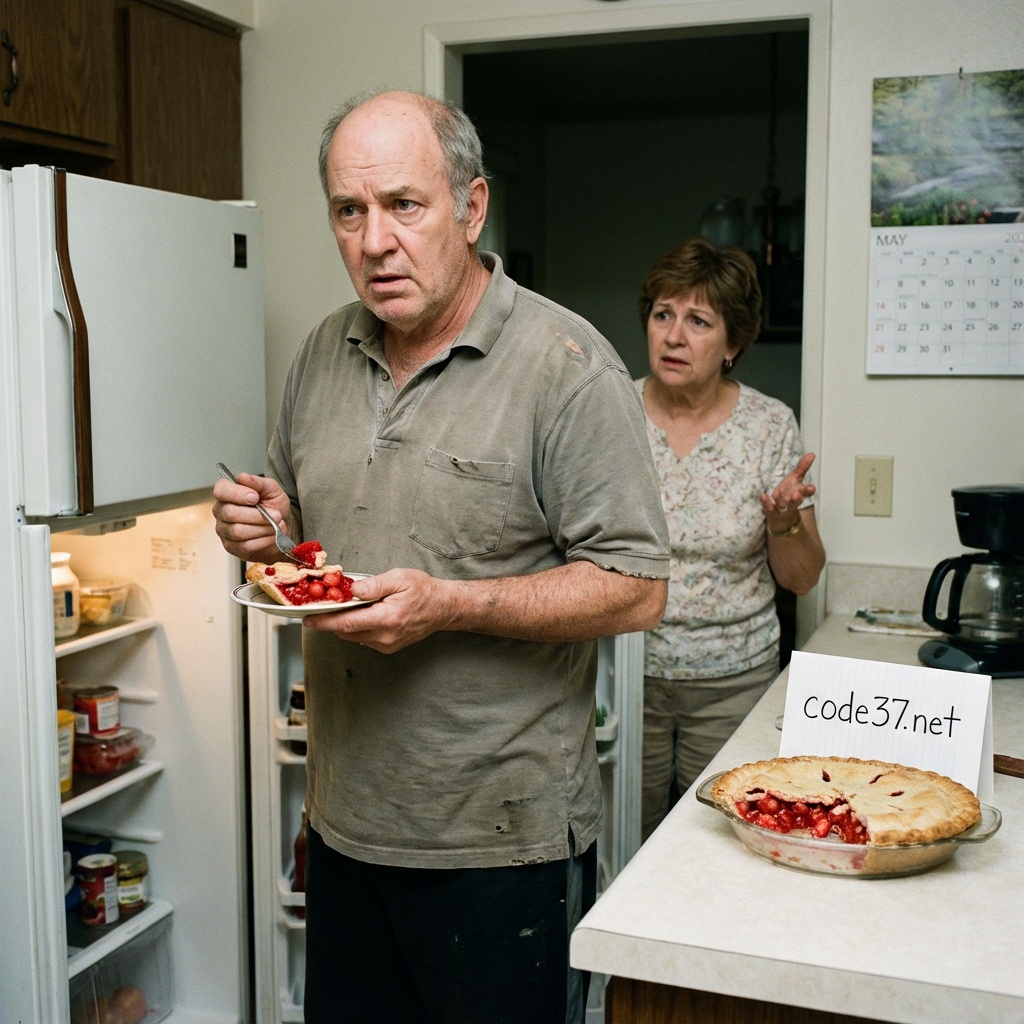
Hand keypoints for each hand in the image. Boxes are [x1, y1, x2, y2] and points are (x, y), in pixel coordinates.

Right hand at [212, 471, 293, 562]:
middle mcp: (220, 512)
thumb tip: (242, 477)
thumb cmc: (274, 506)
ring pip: (238, 531)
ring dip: (263, 528)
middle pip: (230, 513)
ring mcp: (224, 531)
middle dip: (258, 515)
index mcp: (227, 493)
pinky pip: (245, 546)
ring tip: (276, 525)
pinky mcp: (232, 547)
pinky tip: (272, 536)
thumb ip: (258, 482)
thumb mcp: (272, 490)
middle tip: (276, 514)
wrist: (283, 528)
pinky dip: (264, 541)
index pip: (220, 490)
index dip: (237, 494)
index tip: (255, 497)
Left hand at [302, 568, 453, 653]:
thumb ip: (374, 584)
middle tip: (318, 607)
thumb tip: (352, 589)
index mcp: (386, 618)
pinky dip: (355, 627)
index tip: (307, 618)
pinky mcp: (388, 647)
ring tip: (338, 607)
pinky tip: (358, 614)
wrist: (443, 608)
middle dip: (330, 620)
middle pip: (345, 631)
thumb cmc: (423, 591)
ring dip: (343, 624)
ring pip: (353, 636)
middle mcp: (384, 636)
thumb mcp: (399, 578)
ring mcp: (386, 644)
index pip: (346, 623)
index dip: (323, 621)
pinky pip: (363, 638)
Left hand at [760, 452, 816, 528]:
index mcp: (800, 494)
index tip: (811, 488)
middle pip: (796, 501)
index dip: (809, 491)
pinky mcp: (771, 513)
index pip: (807, 493)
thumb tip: (811, 453)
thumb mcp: (794, 480)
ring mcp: (782, 509)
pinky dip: (766, 502)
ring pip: (783, 507)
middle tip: (798, 495)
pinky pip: (769, 508)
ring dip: (782, 501)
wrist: (781, 519)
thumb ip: (802, 468)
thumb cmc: (789, 495)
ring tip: (779, 494)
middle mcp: (792, 503)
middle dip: (797, 499)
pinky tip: (763, 495)